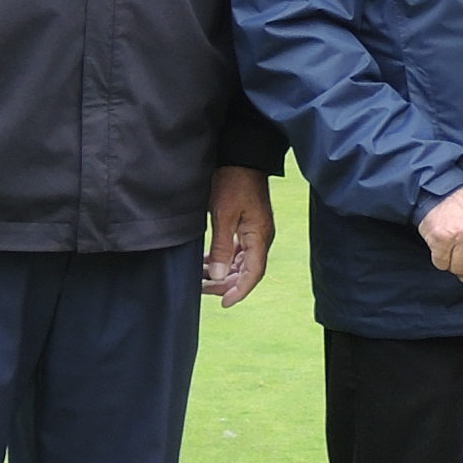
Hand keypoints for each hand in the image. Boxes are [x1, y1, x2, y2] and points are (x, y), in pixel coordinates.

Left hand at [203, 166, 271, 305]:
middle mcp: (261, 238)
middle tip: (202, 288)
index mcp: (259, 237)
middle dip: (225, 283)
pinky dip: (223, 259)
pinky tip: (206, 262)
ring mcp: (255, 232)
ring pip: (241, 263)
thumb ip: (221, 246)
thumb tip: (218, 274)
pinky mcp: (248, 226)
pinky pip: (238, 251)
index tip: (224, 303)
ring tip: (200, 277)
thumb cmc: (234, 182)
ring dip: (223, 272)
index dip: (239, 291)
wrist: (241, 158)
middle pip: (246, 271)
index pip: (253, 274)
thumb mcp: (223, 214)